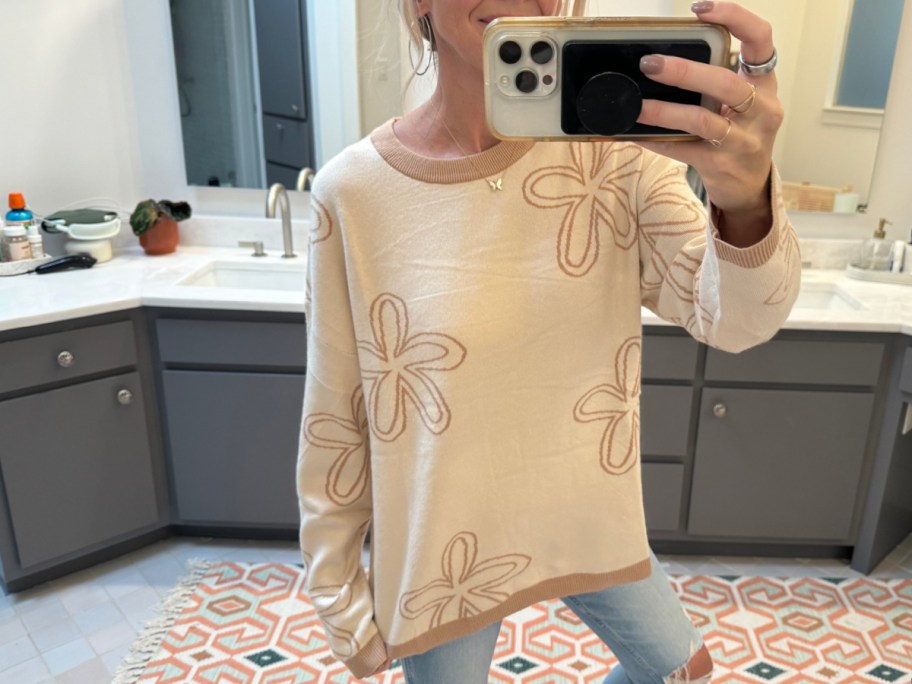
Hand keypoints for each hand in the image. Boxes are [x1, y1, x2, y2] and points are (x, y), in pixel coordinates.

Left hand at [635, 1, 782, 237]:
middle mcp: (762, 109)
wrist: (749, 186)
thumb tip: (662, 58)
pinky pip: (683, 149)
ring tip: (638, 105)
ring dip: (665, 111)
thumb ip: (715, 79)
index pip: (761, 39)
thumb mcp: (740, 102)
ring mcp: (744, 140)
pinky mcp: (722, 165)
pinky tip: (634, 133)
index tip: (701, 9)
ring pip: (703, 120)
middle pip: (725, 82)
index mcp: (765, 83)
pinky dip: (656, 140)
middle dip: (685, 71)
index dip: (735, 18)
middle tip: (649, 63)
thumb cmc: (739, 133)